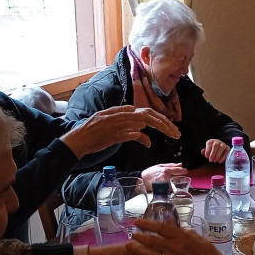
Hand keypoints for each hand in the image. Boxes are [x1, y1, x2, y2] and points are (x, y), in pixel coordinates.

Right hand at [60, 106, 180, 156]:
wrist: (78, 139)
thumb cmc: (94, 133)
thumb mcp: (112, 126)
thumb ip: (129, 129)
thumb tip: (144, 134)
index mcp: (122, 111)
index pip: (147, 112)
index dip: (161, 119)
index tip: (171, 127)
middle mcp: (122, 114)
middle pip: (149, 114)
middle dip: (165, 122)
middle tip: (176, 133)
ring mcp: (119, 123)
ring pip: (145, 120)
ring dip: (161, 127)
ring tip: (172, 135)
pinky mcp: (116, 133)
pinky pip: (134, 133)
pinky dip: (142, 138)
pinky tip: (149, 143)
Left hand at [125, 218, 235, 254]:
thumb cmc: (205, 250)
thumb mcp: (193, 234)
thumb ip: (178, 229)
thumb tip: (168, 219)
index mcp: (180, 237)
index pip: (159, 228)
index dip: (146, 224)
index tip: (136, 222)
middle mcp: (174, 248)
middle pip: (151, 241)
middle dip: (139, 237)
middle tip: (131, 235)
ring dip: (138, 252)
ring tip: (130, 248)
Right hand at [141, 162, 187, 189]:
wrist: (142, 181)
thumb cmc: (150, 173)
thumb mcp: (160, 166)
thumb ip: (171, 165)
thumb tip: (180, 164)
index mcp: (166, 170)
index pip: (178, 170)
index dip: (183, 171)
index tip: (185, 171)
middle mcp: (166, 177)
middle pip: (178, 177)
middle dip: (180, 176)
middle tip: (178, 176)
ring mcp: (165, 184)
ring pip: (174, 183)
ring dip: (175, 182)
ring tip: (168, 181)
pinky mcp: (163, 189)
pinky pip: (170, 188)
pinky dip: (170, 187)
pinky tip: (166, 185)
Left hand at [202, 138, 229, 162]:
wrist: (219, 150)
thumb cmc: (212, 151)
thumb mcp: (207, 151)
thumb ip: (204, 152)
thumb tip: (202, 151)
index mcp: (211, 141)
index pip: (209, 144)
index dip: (207, 150)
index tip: (206, 156)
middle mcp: (217, 142)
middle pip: (215, 145)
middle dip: (213, 153)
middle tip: (211, 160)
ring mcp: (223, 144)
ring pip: (221, 148)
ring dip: (218, 155)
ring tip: (215, 161)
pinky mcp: (228, 148)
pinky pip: (226, 151)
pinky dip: (223, 157)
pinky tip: (219, 161)